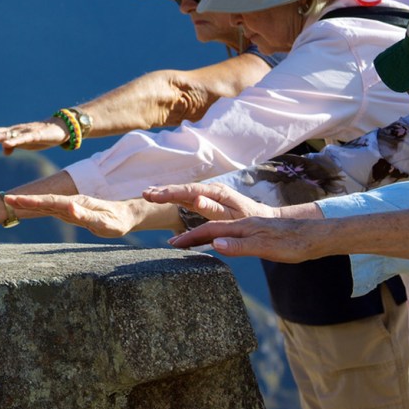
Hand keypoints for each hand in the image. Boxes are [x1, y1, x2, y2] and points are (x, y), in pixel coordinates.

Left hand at [0, 119, 67, 155]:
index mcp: (13, 134)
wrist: (59, 128)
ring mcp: (24, 132)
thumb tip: (4, 150)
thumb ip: (14, 146)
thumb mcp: (26, 144)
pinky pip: (23, 139)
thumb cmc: (41, 136)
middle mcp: (16, 131)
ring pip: (6, 134)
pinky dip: (14, 141)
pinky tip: (5, 144)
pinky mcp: (35, 135)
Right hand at [3, 193, 143, 237]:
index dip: (33, 201)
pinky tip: (28, 207)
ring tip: (11, 202)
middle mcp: (71, 203)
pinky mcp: (70, 212)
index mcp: (76, 204)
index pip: (51, 202)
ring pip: (46, 204)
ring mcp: (69, 207)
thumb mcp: (105, 223)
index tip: (17, 199)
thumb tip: (70, 209)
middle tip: (5, 199)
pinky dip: (38, 207)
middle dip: (25, 200)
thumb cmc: (116, 221)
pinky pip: (51, 208)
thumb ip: (87, 216)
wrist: (125, 215)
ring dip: (29, 203)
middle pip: (44, 201)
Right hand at [143, 183, 276, 220]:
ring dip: (165, 193)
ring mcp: (208, 195)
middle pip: (183, 189)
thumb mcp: (233, 216)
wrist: (263, 219)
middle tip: (144, 193)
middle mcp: (210, 191)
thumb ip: (214, 208)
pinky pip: (186, 198)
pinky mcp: (207, 201)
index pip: (189, 190)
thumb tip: (196, 199)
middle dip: (163, 191)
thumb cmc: (250, 219)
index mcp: (216, 192)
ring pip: (182, 192)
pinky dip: (173, 198)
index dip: (170, 193)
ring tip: (148, 194)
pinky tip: (162, 199)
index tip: (154, 196)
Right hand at [168, 217, 329, 261]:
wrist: (317, 237)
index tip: (173, 244)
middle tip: (172, 242)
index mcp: (243, 227)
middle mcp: (243, 225)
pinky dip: (215, 239)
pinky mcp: (256, 235)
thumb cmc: (295, 244)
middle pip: (210, 228)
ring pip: (219, 231)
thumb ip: (240, 246)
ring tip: (186, 242)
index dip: (191, 238)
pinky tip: (215, 244)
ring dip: (200, 236)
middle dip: (190, 235)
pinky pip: (228, 235)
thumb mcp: (267, 248)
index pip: (210, 231)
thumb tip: (214, 245)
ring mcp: (250, 229)